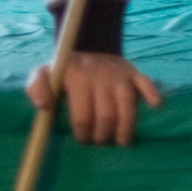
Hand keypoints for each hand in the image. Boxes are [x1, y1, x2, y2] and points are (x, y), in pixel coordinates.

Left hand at [27, 52, 162, 145]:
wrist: (88, 47)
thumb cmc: (65, 71)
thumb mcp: (43, 73)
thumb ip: (35, 87)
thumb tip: (43, 105)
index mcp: (76, 77)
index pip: (82, 114)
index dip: (83, 132)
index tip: (84, 140)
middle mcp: (99, 75)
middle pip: (106, 114)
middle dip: (103, 135)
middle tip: (101, 143)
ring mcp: (119, 74)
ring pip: (127, 105)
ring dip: (126, 127)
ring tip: (122, 142)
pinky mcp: (134, 73)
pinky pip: (147, 83)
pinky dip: (153, 95)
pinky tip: (155, 107)